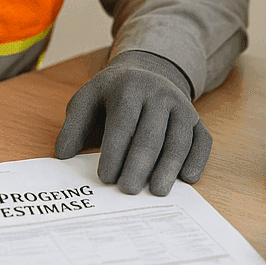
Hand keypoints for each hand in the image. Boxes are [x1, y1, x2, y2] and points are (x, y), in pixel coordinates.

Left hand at [54, 50, 211, 195]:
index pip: (123, 123)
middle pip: (151, 134)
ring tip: (158, 192)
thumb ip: (73, 126)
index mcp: (128, 88)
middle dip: (140, 164)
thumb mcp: (87, 99)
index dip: (114, 152)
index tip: (105, 178)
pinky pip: (202, 140)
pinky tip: (187, 179)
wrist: (146, 72)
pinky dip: (198, 159)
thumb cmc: (111, 96)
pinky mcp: (196, 118)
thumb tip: (63, 156)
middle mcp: (159, 94)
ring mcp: (181, 105)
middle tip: (128, 190)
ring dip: (169, 167)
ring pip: (179, 139)